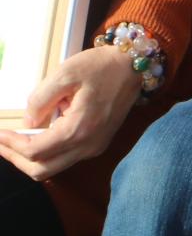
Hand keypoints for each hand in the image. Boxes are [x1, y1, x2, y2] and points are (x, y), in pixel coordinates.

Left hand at [0, 46, 146, 180]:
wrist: (135, 65)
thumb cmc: (101, 66)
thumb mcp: (65, 73)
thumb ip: (40, 100)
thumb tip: (28, 122)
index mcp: (79, 129)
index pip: (35, 151)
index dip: (10, 145)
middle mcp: (88, 145)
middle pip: (42, 170)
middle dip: (16, 159)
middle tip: (1, 142)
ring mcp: (95, 147)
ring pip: (52, 168)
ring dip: (29, 159)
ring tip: (13, 141)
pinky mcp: (98, 144)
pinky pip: (65, 159)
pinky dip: (45, 154)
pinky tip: (37, 136)